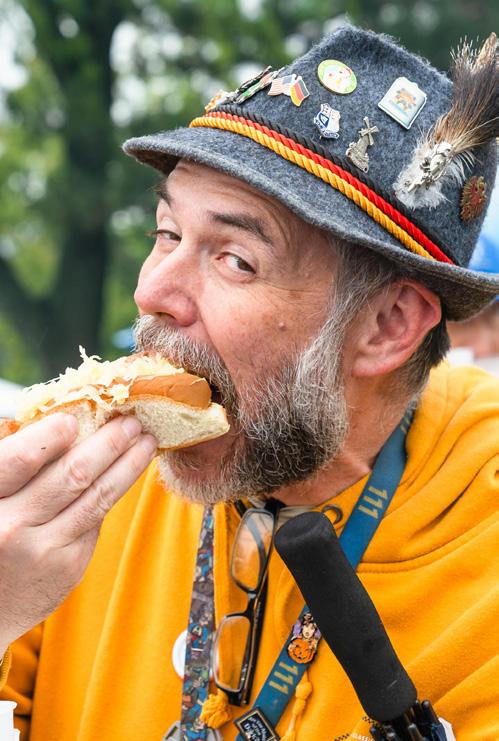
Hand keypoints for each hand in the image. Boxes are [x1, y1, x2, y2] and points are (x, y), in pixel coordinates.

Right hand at [0, 413, 155, 650]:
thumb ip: (19, 464)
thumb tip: (66, 424)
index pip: (22, 459)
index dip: (52, 435)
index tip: (76, 419)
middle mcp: (11, 526)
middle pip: (72, 474)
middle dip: (109, 443)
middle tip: (131, 422)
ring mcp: (43, 549)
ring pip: (97, 497)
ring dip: (128, 465)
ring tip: (145, 443)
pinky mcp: (68, 566)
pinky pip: (96, 520)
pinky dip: (111, 493)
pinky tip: (125, 473)